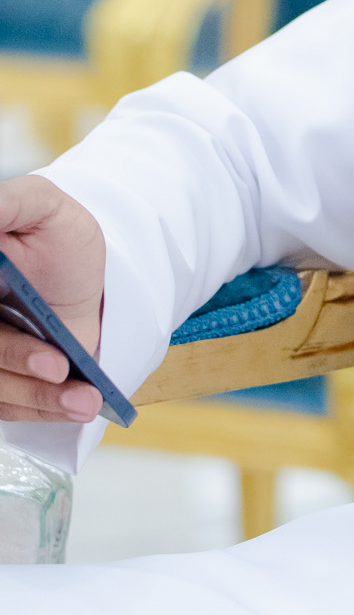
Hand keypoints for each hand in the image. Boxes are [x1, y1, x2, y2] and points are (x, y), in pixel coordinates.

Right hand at [0, 176, 105, 423]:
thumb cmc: (57, 232)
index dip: (1, 336)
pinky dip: (43, 410)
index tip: (4, 301)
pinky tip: (77, 408)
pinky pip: (9, 406)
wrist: (84, 270)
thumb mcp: (38, 204)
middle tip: (57, 364)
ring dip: (34, 395)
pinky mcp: (2, 380)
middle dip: (13, 358)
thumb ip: (7, 204)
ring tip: (83, 399)